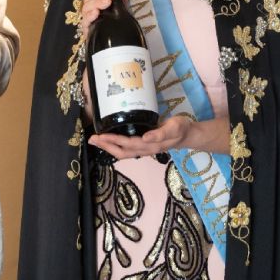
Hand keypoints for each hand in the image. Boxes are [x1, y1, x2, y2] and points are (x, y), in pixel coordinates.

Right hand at [78, 0, 129, 33]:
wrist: (118, 38)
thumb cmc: (117, 21)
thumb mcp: (122, 7)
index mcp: (95, 0)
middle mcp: (89, 8)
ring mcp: (87, 18)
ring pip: (86, 7)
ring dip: (97, 2)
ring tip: (108, 2)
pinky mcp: (87, 29)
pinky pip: (85, 20)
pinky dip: (90, 15)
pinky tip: (97, 12)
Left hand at [88, 116, 228, 158]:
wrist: (188, 135)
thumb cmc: (181, 129)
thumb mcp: (175, 127)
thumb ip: (161, 133)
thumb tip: (145, 138)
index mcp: (150, 145)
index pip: (128, 144)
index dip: (114, 141)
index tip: (101, 135)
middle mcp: (144, 149)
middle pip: (121, 151)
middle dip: (106, 146)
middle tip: (91, 139)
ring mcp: (143, 149)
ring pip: (122, 152)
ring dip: (108, 147)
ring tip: (96, 140)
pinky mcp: (143, 146)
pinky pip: (126, 149)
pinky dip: (115, 145)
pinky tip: (108, 140)